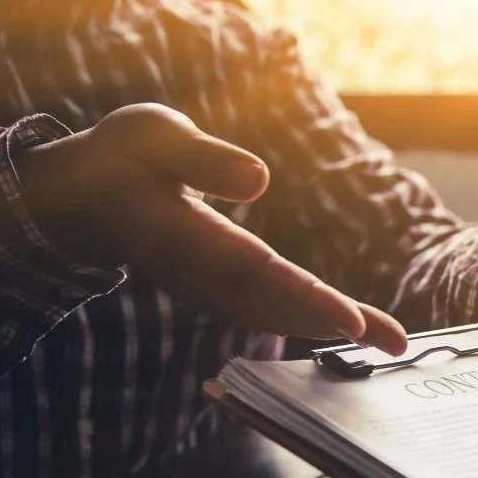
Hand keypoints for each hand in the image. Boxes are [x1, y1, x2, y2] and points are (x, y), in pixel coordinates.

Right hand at [16, 103, 406, 353]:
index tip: (348, 321)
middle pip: (276, 304)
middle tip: (394, 341)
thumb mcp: (151, 135)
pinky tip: (357, 330)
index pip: (251, 271)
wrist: (83, 201)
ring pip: (278, 314)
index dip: (301, 297)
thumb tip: (258, 180)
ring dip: (334, 329)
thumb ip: (200, 158)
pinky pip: (272, 311)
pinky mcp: (220, 291)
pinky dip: (314, 321)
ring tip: (392, 341)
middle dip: (335, 322)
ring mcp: (208, 290)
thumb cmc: (124, 157)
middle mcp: (198, 275)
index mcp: (180, 235)